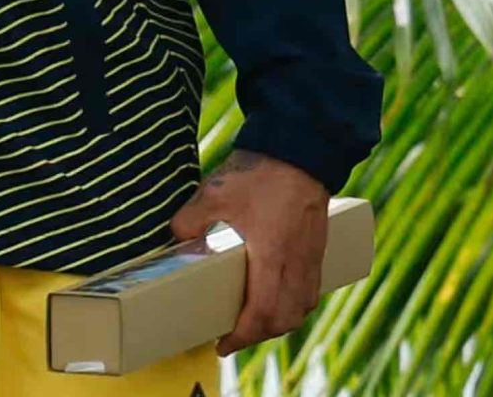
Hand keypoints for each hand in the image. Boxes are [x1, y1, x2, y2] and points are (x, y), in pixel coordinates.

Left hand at [169, 149, 330, 355]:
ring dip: (278, 322)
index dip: (242, 335)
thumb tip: (175, 239)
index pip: (263, 313)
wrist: (300, 150)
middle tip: (231, 338)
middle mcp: (297, 264)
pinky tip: (276, 299)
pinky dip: (293, 305)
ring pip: (301, 308)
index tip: (222, 343)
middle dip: (258, 335)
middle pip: (285, 319)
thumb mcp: (214, 194)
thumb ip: (190, 220)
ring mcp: (312, 258)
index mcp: (272, 257)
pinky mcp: (317, 249)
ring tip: (251, 323)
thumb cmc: (259, 173)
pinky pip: (309, 291)